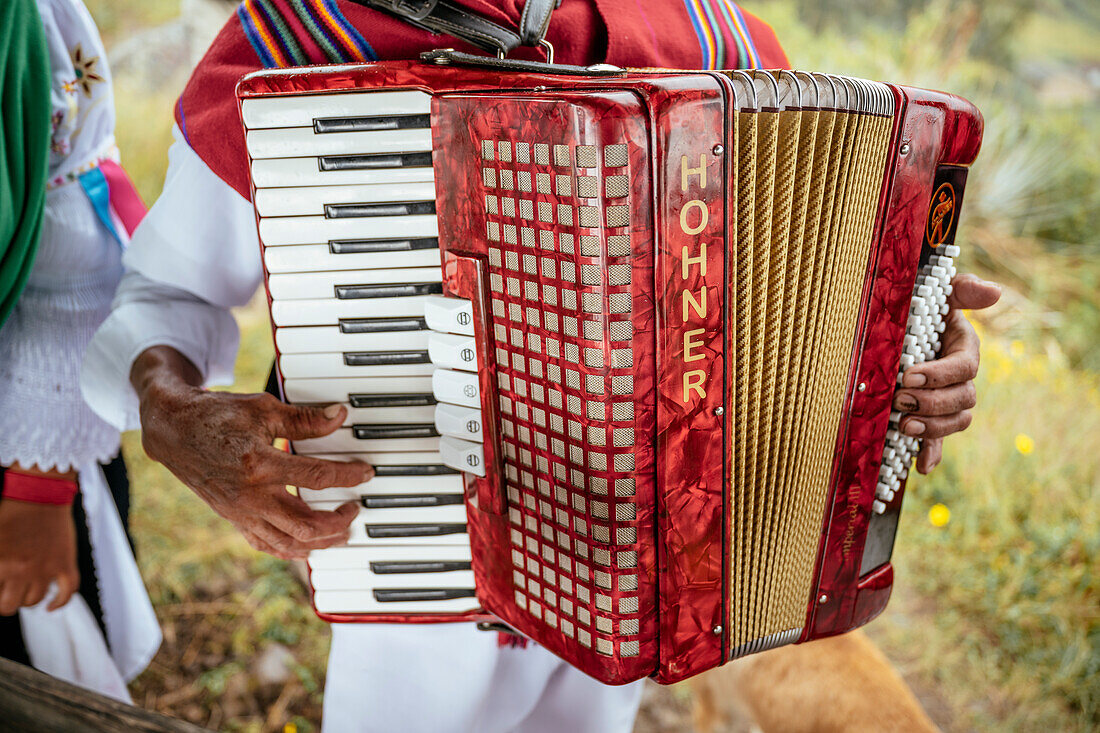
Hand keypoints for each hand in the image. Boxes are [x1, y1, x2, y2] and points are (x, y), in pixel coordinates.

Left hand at [0, 499, 78, 613]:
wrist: (40, 494)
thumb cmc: (12, 512)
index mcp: (2, 563)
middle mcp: (24, 571)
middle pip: (11, 605)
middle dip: (6, 601)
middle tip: (7, 592)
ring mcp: (47, 569)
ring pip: (35, 600)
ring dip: (28, 598)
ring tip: (25, 589)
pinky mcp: (65, 563)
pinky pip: (67, 592)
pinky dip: (59, 603)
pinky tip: (50, 606)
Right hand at [132, 346, 372, 558]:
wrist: (172, 430)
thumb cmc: (216, 416)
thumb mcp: (263, 410)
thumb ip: (305, 419)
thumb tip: (339, 417)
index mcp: (260, 465)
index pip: (317, 477)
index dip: (347, 476)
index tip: (365, 473)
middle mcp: (250, 496)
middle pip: (305, 524)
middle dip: (337, 522)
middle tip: (355, 509)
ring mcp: (239, 512)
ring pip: (286, 542)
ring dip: (318, 543)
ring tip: (341, 535)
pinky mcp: (232, 518)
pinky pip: (264, 544)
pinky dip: (288, 550)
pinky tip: (306, 548)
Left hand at [893, 273, 1000, 473]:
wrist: (895, 327)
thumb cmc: (919, 307)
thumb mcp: (937, 293)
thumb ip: (962, 290)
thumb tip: (994, 291)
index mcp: (964, 351)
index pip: (963, 369)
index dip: (939, 376)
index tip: (909, 376)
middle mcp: (960, 380)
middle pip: (961, 401)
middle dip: (931, 404)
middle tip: (900, 401)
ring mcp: (947, 402)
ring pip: (955, 423)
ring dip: (932, 429)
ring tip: (904, 426)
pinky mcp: (931, 419)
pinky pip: (939, 443)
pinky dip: (931, 456)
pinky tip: (920, 467)